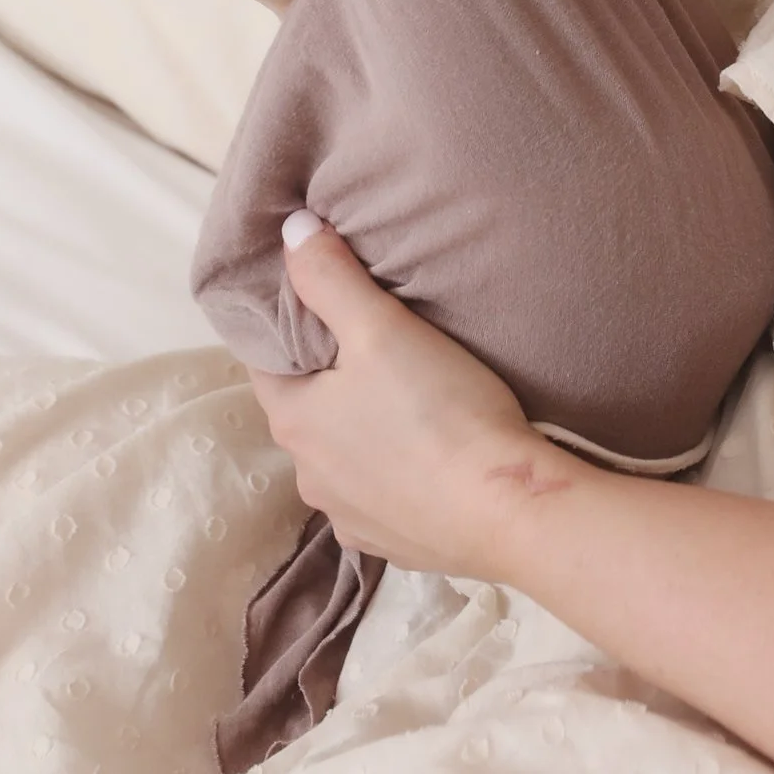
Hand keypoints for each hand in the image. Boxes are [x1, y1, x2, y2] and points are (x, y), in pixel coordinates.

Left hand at [250, 220, 576, 581]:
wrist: (507, 514)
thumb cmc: (440, 413)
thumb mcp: (383, 328)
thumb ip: (331, 278)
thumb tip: (289, 230)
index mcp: (294, 421)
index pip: (266, 361)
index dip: (288, 326)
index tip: (320, 300)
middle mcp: (308, 475)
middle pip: (308, 409)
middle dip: (331, 378)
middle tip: (374, 341)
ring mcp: (349, 516)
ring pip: (343, 456)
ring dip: (363, 430)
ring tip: (407, 399)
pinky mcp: (392, 543)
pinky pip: (380, 496)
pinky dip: (394, 473)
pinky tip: (427, 456)